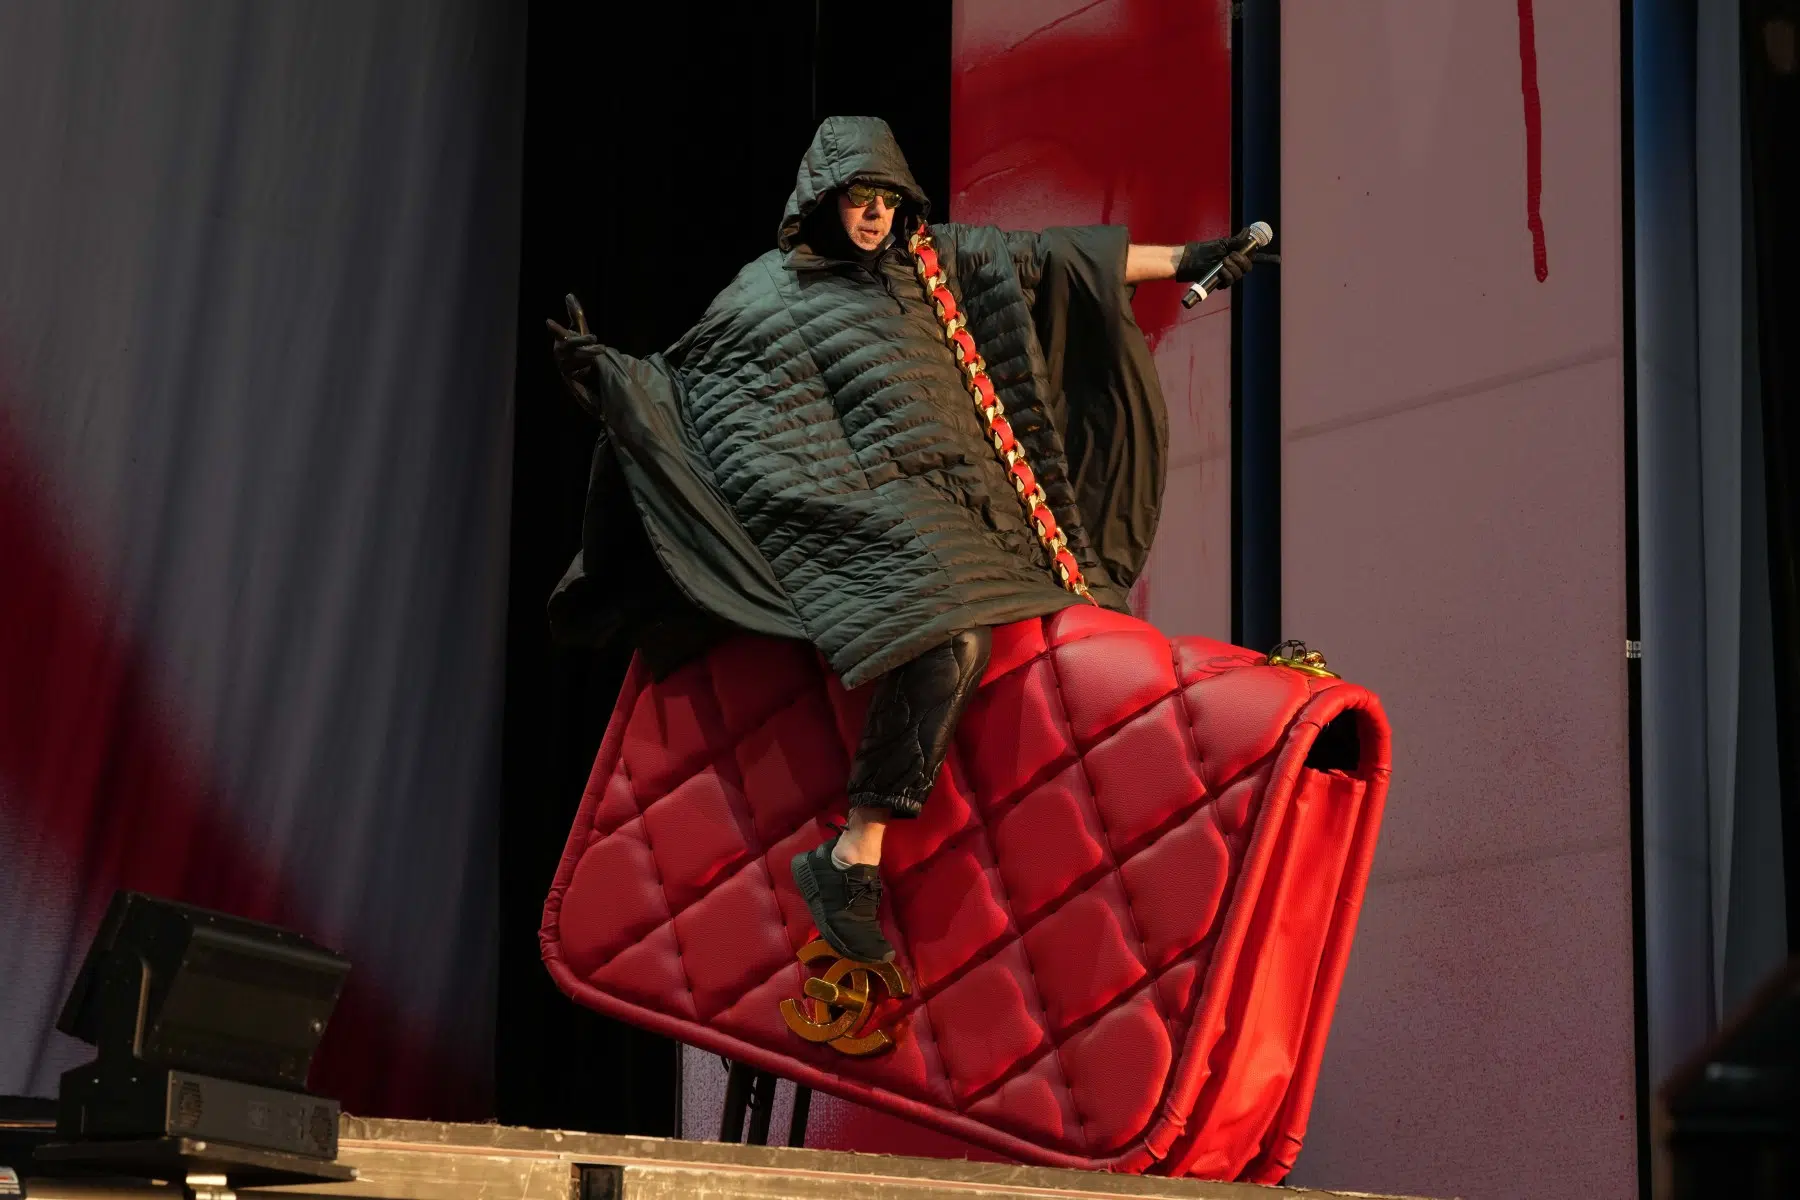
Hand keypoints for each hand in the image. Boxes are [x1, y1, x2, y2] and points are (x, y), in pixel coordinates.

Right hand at [546, 294, 602, 410]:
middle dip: (581, 340)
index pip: (558, 332)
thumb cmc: (579, 346)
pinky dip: (588, 366)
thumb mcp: (579, 330)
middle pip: (569, 345)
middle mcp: (560, 352)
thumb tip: (569, 295)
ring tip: (601, 349)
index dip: (554, 328)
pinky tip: (593, 364)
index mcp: (561, 339)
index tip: (549, 321)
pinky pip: (580, 372)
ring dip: (588, 353)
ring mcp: (564, 365)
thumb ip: (575, 314)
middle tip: (595, 336)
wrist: (584, 370)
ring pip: (576, 358)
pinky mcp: (570, 378)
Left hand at [1174, 238, 1255, 289]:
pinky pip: (1229, 282)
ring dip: (1232, 268)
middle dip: (1241, 261)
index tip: (1246, 251)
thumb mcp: (1222, 244)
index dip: (1251, 255)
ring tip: (1223, 262)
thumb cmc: (1206, 250)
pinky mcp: (1221, 282)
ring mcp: (1228, 275)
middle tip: (1230, 255)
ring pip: (1239, 275)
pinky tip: (1220, 272)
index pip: (1250, 257)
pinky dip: (1226, 276)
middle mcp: (1235, 266)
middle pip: (1247, 268)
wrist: (1191, 259)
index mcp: (1237, 256)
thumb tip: (1248, 230)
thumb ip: (1236, 240)